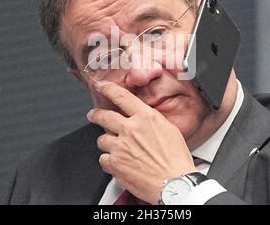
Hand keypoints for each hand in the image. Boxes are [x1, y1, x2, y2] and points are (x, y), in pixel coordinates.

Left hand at [87, 80, 196, 203]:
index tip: (100, 85)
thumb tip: (142, 117)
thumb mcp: (169, 129)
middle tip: (93, 115)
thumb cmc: (176, 159)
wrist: (174, 183)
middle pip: (103, 115)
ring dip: (107, 142)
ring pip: (101, 139)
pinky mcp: (115, 164)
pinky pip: (103, 159)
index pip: (121, 96)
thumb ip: (150, 120)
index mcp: (145, 118)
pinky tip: (119, 163)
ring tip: (117, 148)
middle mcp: (130, 129)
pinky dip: (109, 161)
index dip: (107, 88)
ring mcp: (120, 147)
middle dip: (95, 114)